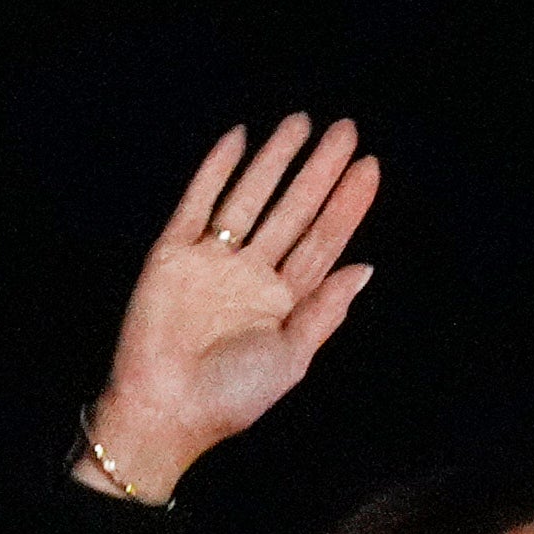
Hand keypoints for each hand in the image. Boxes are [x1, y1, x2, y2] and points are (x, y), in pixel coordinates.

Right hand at [80, 115, 379, 502]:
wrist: (164, 410)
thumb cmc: (230, 398)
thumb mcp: (291, 359)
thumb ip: (325, 311)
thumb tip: (365, 268)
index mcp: (284, 302)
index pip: (323, 241)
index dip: (347, 204)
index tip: (369, 166)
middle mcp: (251, 276)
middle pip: (294, 210)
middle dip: (319, 171)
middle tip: (346, 130)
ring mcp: (213, 261)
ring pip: (251, 197)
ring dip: (275, 160)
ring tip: (301, 123)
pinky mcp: (173, 254)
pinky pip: (198, 202)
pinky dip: (216, 170)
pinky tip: (240, 138)